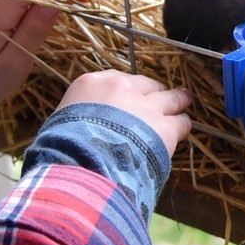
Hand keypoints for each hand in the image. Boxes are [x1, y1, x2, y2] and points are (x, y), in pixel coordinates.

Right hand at [57, 70, 191, 156]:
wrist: (82, 165)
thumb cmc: (63, 149)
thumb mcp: (60, 124)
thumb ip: (77, 118)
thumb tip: (77, 129)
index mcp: (92, 84)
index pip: (117, 79)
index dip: (126, 91)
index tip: (129, 97)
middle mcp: (121, 89)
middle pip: (146, 85)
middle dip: (152, 94)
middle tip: (158, 99)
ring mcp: (145, 107)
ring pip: (170, 98)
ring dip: (177, 100)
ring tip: (184, 100)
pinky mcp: (163, 128)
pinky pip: (180, 122)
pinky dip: (182, 125)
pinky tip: (183, 127)